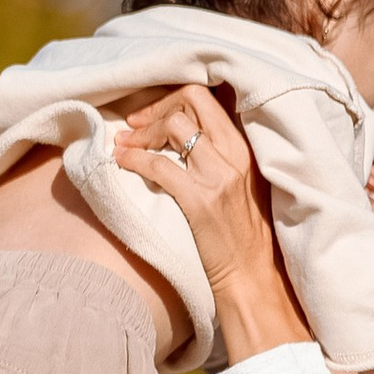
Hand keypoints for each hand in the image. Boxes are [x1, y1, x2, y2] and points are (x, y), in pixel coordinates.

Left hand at [114, 89, 311, 360]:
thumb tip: (185, 135)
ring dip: (140, 133)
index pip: (208, 97)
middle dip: (155, 107)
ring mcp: (218, 175)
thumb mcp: (241, 183)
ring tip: (122, 145)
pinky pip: (160, 166)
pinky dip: (134, 160)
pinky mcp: (200, 200)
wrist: (252, 276)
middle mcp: (234, 153)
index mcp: (245, 146)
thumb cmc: (244, 235)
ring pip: (173, 126)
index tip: (153, 114)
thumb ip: (221, 156)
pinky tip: (121, 163)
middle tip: (133, 125)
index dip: (174, 98)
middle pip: (191, 99)